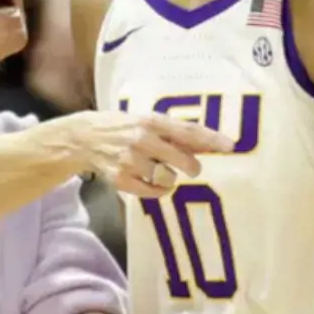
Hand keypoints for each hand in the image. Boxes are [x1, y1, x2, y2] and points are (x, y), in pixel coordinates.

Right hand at [69, 111, 234, 198]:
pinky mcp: (121, 179)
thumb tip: (209, 143)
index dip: (211, 139)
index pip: (187, 131)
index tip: (230, 146)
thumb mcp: (145, 121)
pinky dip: (158, 190)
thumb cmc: (120, 127)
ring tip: (159, 170)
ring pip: (167, 178)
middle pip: (182, 160)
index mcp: (150, 121)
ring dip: (169, 177)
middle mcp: (141, 140)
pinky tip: (153, 182)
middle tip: (191, 168)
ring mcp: (130, 161)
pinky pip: (153, 191)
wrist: (82, 139)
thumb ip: (173, 133)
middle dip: (191, 166)